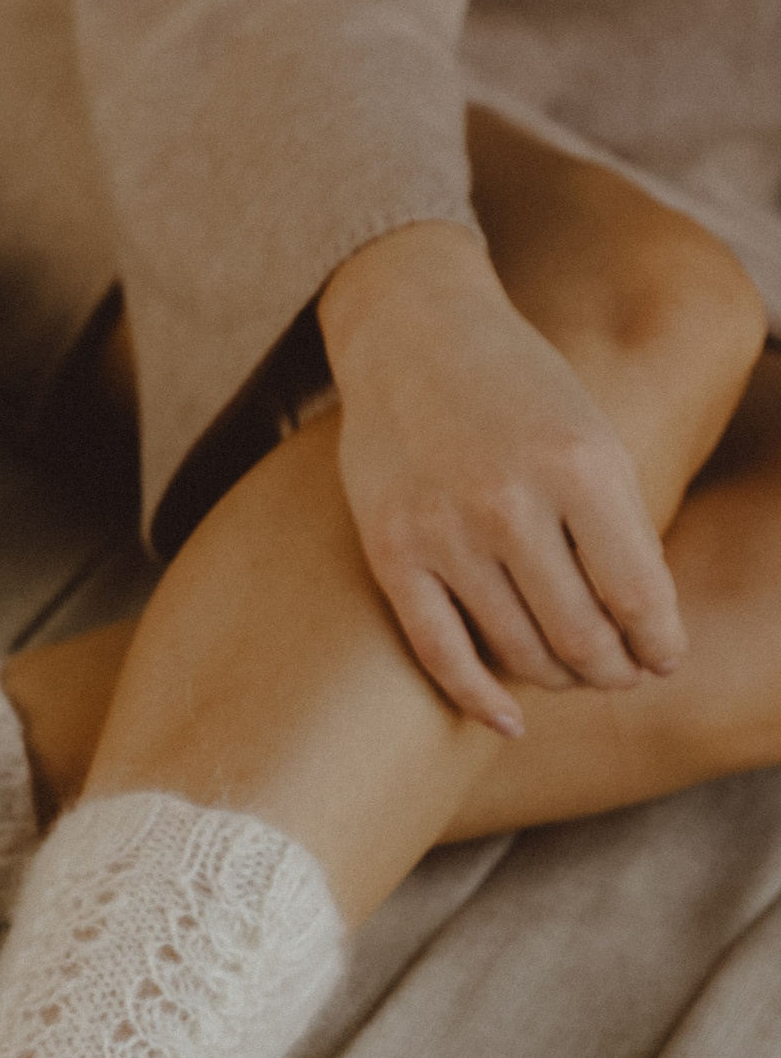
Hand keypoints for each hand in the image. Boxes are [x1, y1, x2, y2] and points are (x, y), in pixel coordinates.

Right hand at [320, 222, 686, 736]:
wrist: (412, 336)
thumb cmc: (517, 388)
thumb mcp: (591, 436)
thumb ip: (619, 527)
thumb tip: (643, 632)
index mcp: (579, 464)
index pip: (638, 595)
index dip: (660, 643)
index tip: (663, 658)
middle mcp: (511, 501)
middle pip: (581, 635)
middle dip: (612, 669)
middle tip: (619, 673)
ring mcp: (445, 531)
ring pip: (517, 651)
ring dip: (555, 679)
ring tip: (569, 674)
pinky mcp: (393, 553)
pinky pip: (441, 653)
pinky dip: (480, 700)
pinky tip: (509, 721)